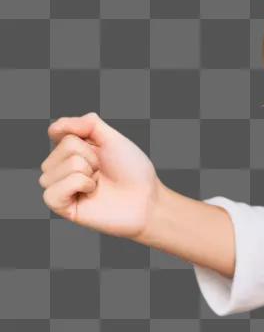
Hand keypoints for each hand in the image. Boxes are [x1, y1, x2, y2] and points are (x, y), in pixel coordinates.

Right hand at [41, 112, 161, 239]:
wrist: (146, 198)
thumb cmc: (132, 170)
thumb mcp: (113, 139)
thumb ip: (87, 124)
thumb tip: (54, 125)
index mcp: (73, 149)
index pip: (57, 131)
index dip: (81, 133)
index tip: (100, 145)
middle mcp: (63, 167)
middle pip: (60, 147)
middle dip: (89, 154)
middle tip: (103, 168)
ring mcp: (61, 187)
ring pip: (52, 168)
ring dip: (84, 170)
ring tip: (98, 181)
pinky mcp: (61, 207)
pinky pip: (50, 192)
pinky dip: (77, 185)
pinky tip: (90, 192)